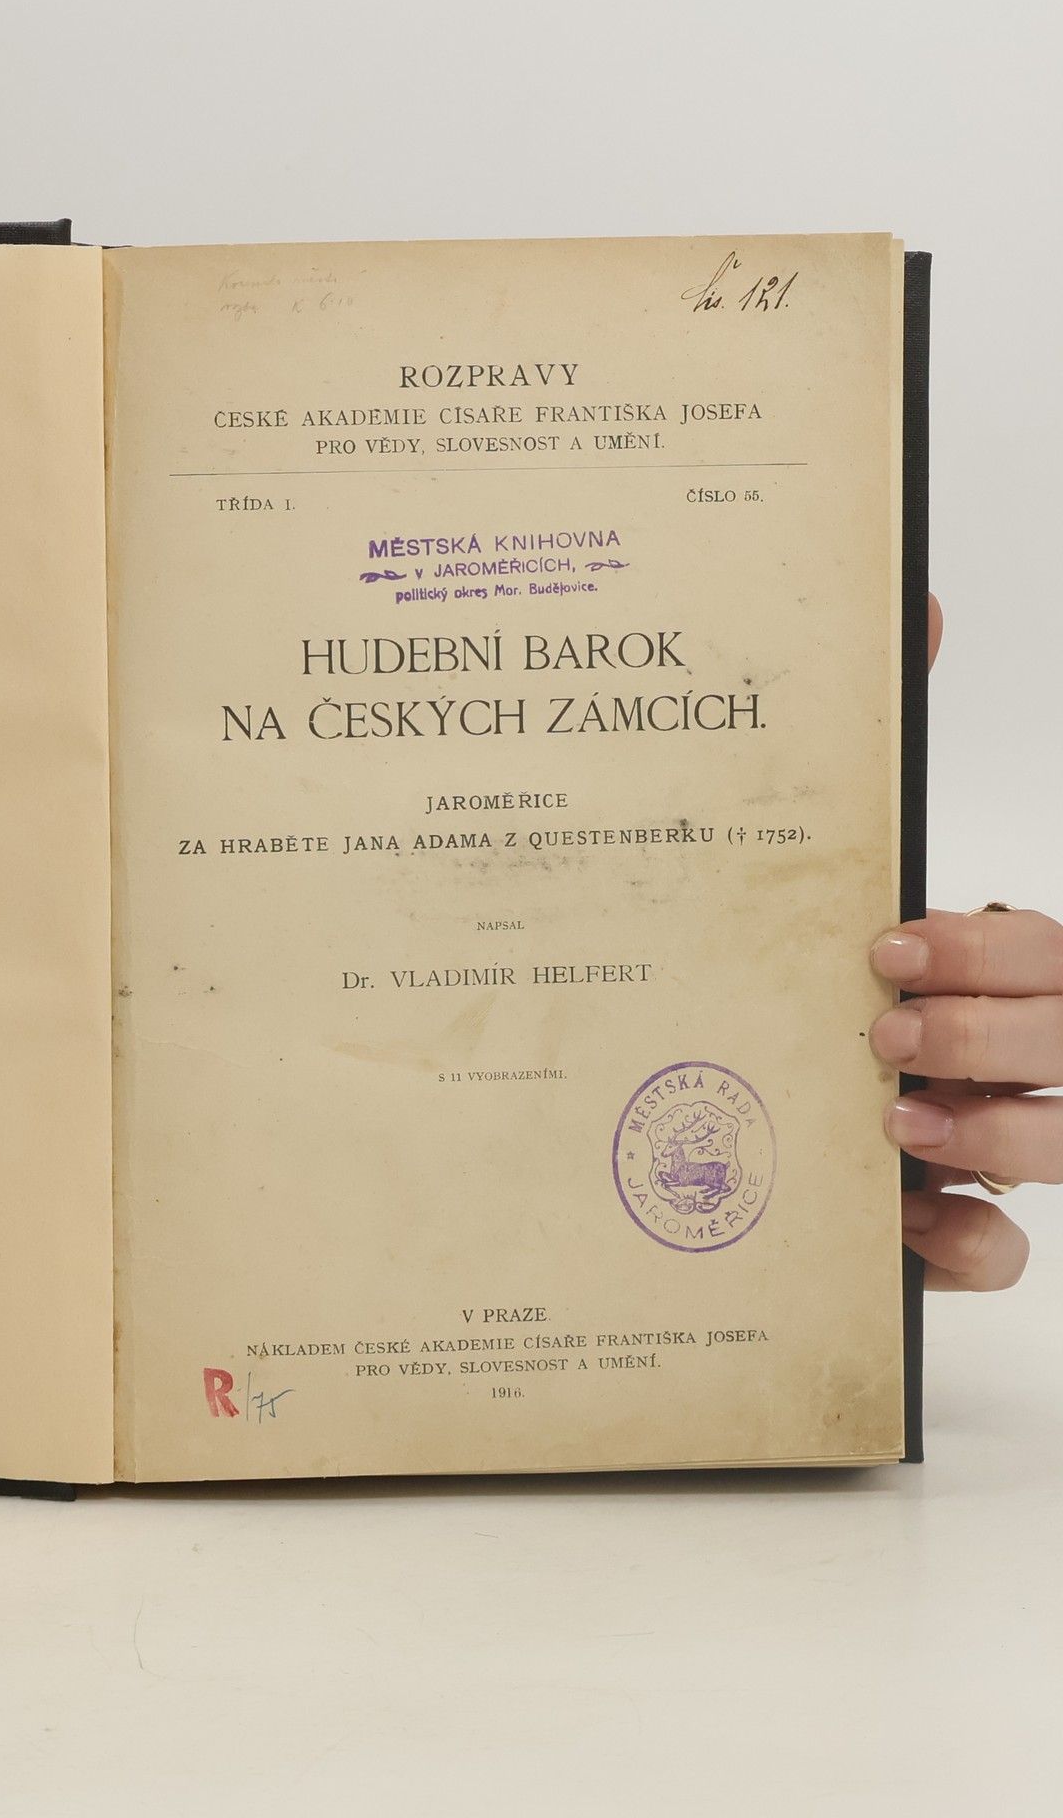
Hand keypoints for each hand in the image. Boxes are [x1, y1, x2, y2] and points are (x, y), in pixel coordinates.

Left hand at [865, 595, 1055, 1289]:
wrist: (815, 1046)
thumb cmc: (848, 948)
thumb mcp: (857, 857)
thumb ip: (898, 722)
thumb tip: (916, 600)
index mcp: (1025, 961)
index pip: (1055, 956)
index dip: (993, 953)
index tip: (893, 944)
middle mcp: (1041, 1041)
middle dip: (991, 1035)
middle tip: (885, 1029)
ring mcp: (1018, 1129)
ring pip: (1062, 1147)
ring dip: (993, 1137)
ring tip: (895, 1120)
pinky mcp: (964, 1220)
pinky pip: (1002, 1252)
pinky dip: (966, 1248)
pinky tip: (905, 1226)